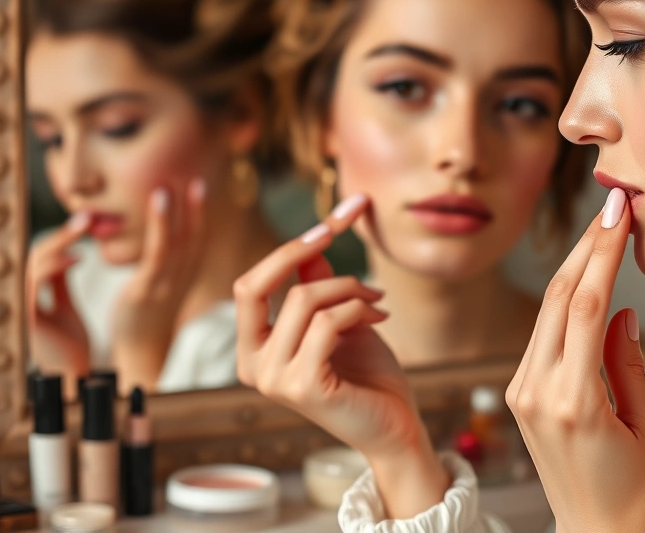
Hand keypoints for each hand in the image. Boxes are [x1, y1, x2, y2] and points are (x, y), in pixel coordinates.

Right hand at [26, 212, 92, 386]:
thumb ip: (61, 283)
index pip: (41, 256)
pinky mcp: (28, 320)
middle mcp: (22, 299)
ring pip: (33, 264)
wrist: (74, 379)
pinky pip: (34, 284)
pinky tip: (76, 257)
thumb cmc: (71, 347)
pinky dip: (53, 266)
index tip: (88, 221)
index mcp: (30, 295)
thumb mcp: (66, 308)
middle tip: (87, 215)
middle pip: (35, 254)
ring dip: (59, 242)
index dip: (62, 237)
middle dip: (62, 233)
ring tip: (85, 227)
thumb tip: (68, 253)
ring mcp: (22, 308)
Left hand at [111, 178, 207, 391]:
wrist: (135, 353)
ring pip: (178, 243)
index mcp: (187, 278)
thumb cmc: (144, 318)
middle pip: (195, 239)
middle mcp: (182, 281)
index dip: (201, 214)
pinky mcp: (147, 291)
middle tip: (196, 179)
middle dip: (196, 209)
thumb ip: (168, 264)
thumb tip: (165, 240)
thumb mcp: (161, 287)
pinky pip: (158, 253)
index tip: (201, 186)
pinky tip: (159, 203)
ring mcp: (167, 286)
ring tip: (168, 184)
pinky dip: (162, 225)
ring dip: (177, 211)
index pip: (199, 242)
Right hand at [235, 194, 448, 517]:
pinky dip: (357, 308)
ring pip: (303, 299)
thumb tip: (313, 239)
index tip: (334, 218)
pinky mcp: (304, 387)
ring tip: (378, 300)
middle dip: (300, 249)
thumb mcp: (338, 319)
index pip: (249, 284)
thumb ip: (317, 286)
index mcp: (252, 350)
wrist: (395, 426)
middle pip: (256, 285)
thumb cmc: (367, 375)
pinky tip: (379, 316)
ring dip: (350, 288)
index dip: (287, 247)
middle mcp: (252, 367)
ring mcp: (274, 380)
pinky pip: (327, 322)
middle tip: (341, 226)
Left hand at [506, 188, 644, 532]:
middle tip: (611, 207)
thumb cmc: (632, 493)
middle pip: (558, 299)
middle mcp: (536, 392)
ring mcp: (521, 392)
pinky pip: (542, 335)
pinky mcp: (518, 394)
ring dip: (573, 268)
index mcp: (573, 401)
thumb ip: (628, 363)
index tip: (618, 213)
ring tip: (601, 231)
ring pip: (545, 312)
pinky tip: (587, 278)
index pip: (586, 307)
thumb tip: (622, 310)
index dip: (603, 252)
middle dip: (585, 247)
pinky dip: (564, 302)